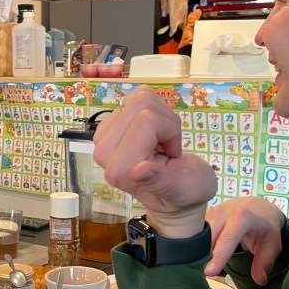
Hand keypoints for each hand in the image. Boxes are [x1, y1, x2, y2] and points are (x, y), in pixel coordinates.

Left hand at [93, 87, 216, 238]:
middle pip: (142, 104)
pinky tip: (155, 135)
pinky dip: (155, 112)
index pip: (148, 120)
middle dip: (166, 123)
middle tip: (168, 148)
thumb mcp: (184, 189)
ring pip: (140, 97)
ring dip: (162, 117)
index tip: (172, 156)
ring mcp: (104, 137)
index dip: (170, 132)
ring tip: (163, 143)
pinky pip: (137, 97)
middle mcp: (104, 152)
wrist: (177, 191)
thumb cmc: (184, 190)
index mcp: (119, 170)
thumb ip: (161, 181)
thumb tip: (139, 170)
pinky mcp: (109, 125)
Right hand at [204, 197, 284, 284]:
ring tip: (201, 266)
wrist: (258, 206)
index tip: (209, 272)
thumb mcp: (272, 245)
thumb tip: (259, 280)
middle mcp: (223, 212)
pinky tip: (199, 255)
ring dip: (198, 252)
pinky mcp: (204, 215)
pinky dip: (196, 245)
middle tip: (205, 275)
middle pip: (208, 237)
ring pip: (198, 235)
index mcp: (242, 217)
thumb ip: (264, 262)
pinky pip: (196, 232)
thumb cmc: (265, 226)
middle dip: (203, 257)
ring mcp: (211, 212)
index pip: (227, 239)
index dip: (218, 256)